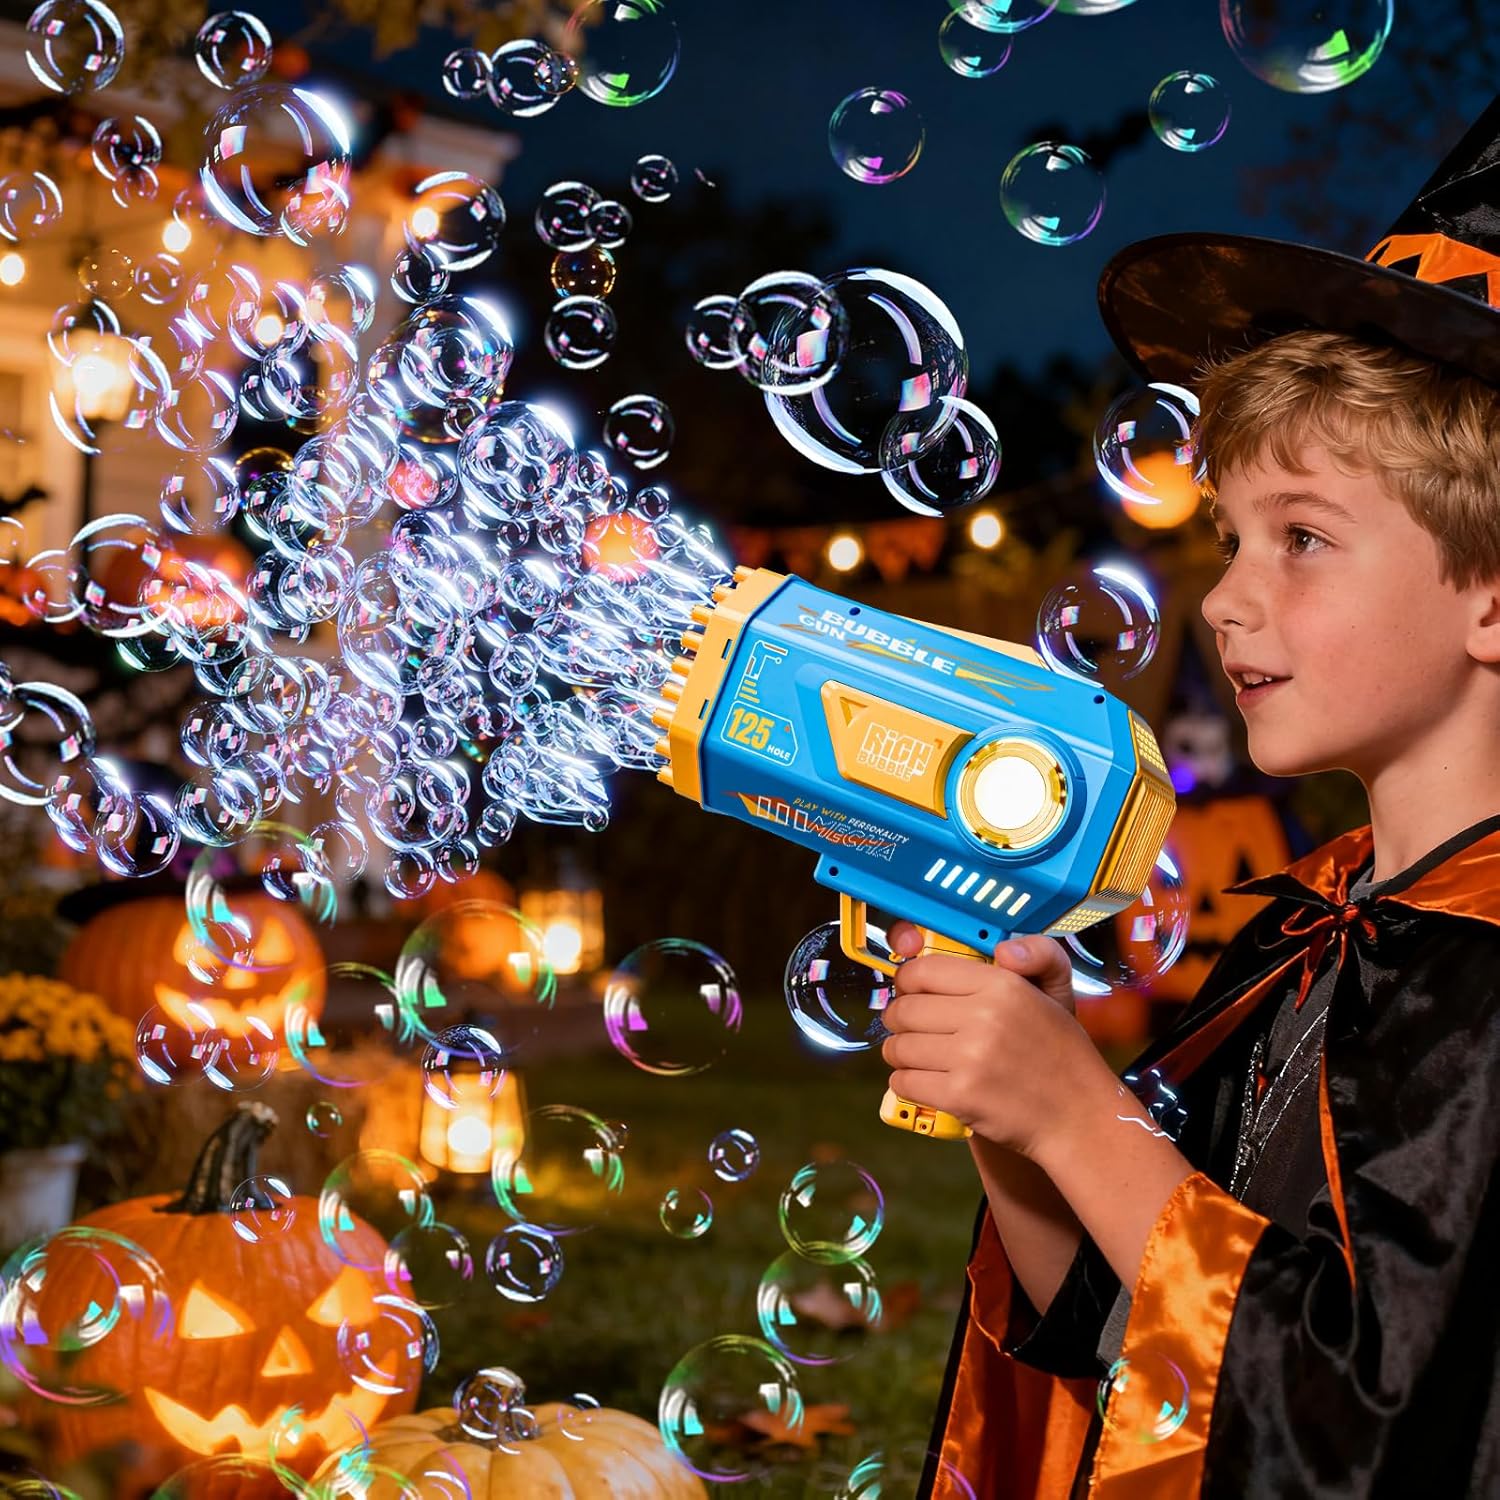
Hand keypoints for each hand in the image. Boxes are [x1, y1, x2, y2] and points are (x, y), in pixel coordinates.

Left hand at [879, 923, 1100, 1158]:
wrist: (1078, 1116)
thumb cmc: (1061, 1054)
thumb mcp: (1057, 992)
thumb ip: (1038, 954)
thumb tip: (1003, 950)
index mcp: (1002, 985)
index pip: (923, 971)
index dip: (907, 981)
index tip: (910, 992)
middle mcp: (984, 1017)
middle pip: (904, 1009)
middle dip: (898, 1020)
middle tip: (910, 1028)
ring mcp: (970, 1058)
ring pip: (899, 1047)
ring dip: (900, 1053)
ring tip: (918, 1057)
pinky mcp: (960, 1096)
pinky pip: (904, 1082)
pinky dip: (906, 1083)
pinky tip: (925, 1082)